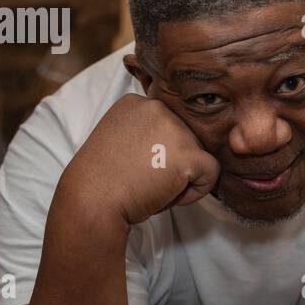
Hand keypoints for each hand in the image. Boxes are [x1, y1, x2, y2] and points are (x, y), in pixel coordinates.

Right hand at [61, 93, 220, 225]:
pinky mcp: (189, 154)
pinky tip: (169, 195)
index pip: (167, 125)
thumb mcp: (119, 141)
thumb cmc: (101, 181)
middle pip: (185, 137)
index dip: (157, 151)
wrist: (92, 202)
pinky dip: (196, 190)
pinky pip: (211, 172)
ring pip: (198, 154)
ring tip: (152, 186)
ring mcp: (175, 129)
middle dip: (171, 162)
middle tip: (143, 178)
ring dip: (182, 176)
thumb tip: (175, 144)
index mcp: (136, 103)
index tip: (135, 165)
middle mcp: (157, 108)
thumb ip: (146, 133)